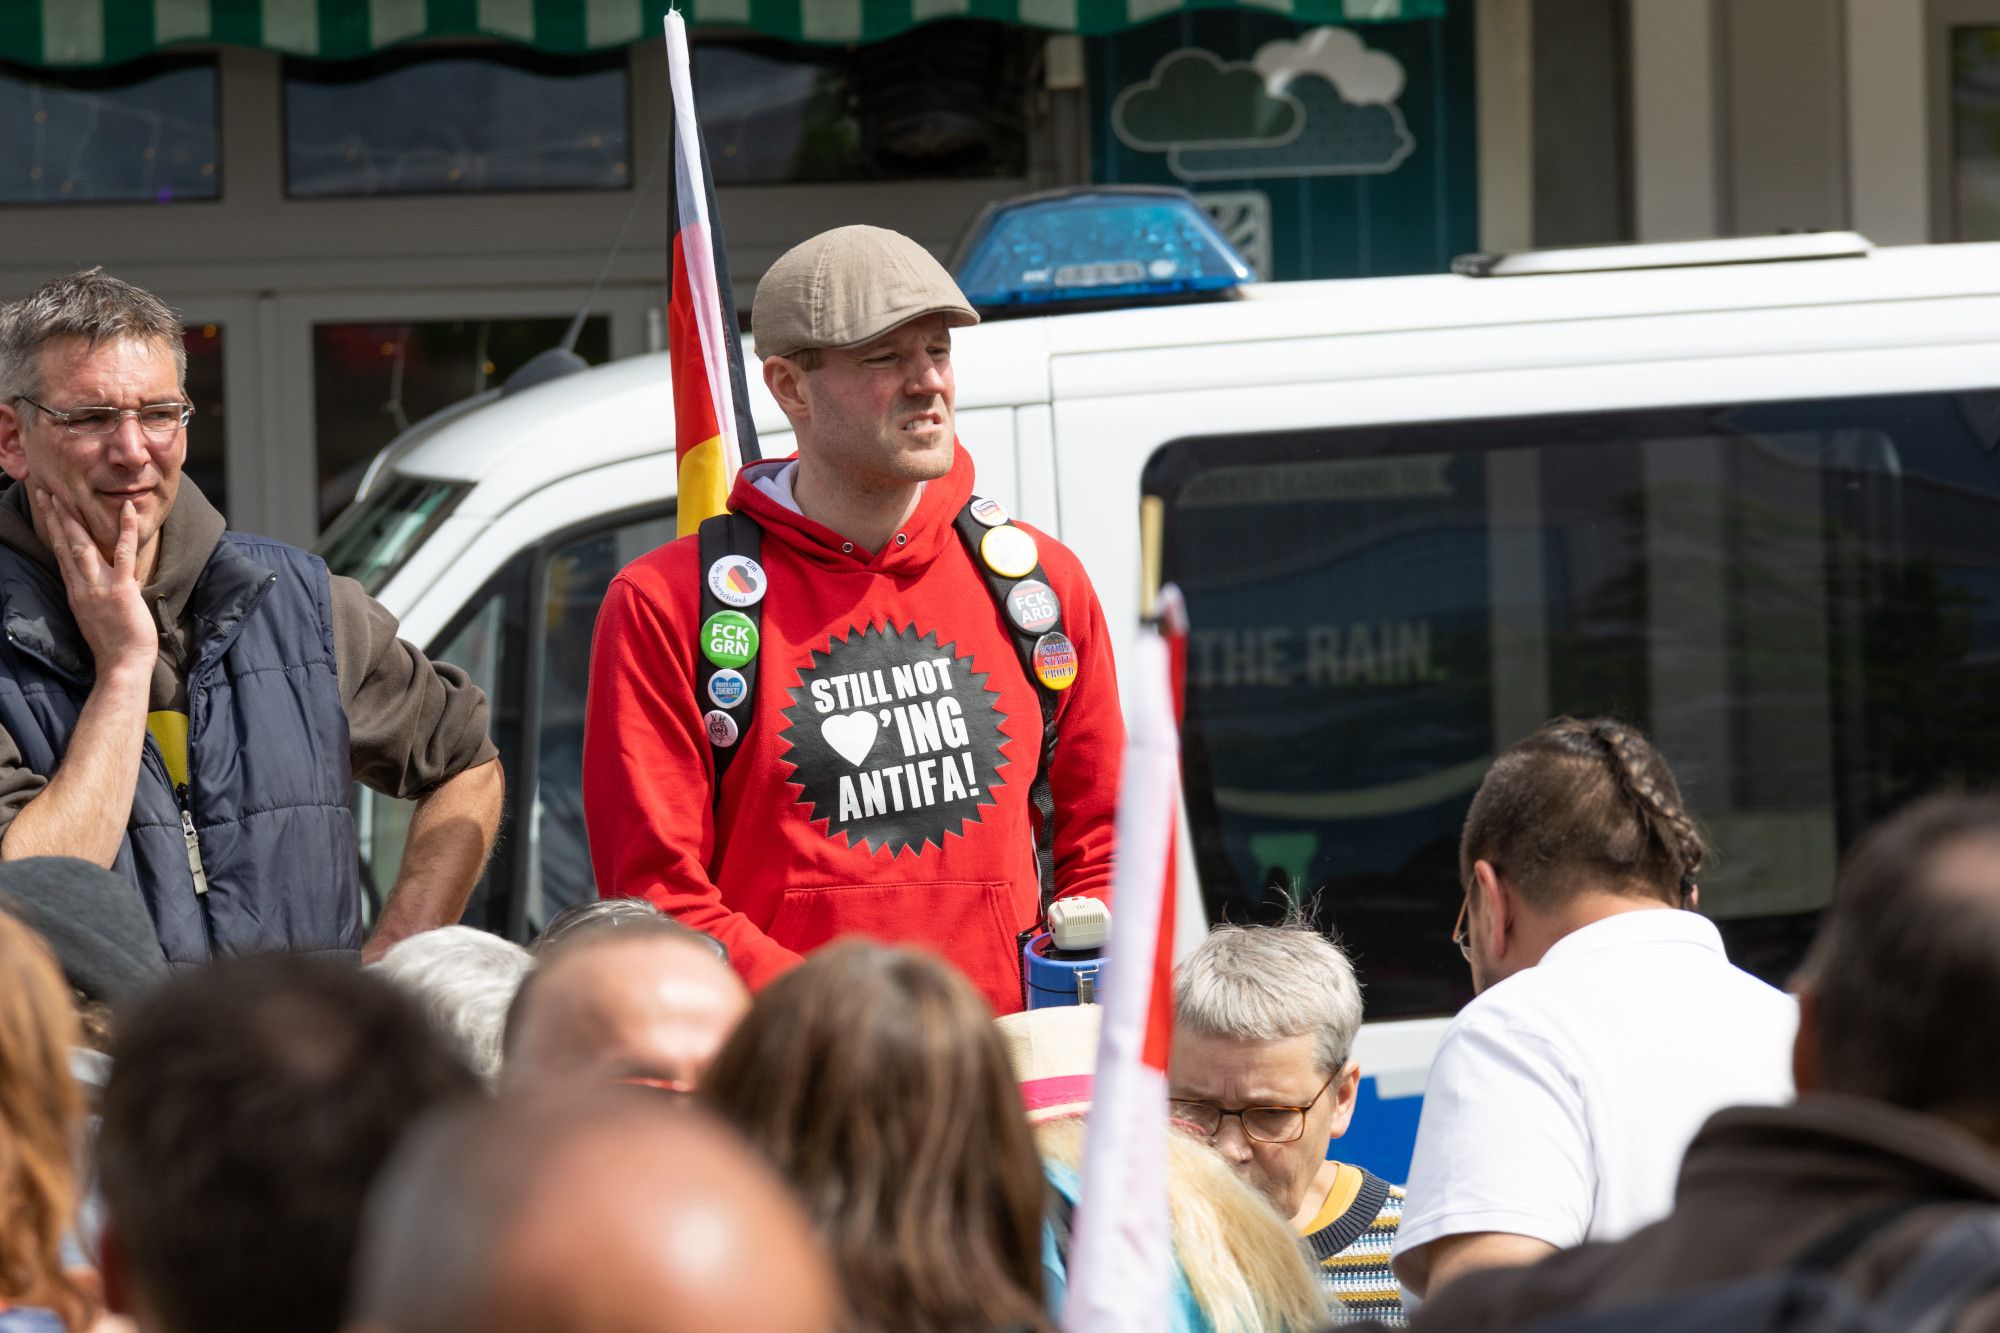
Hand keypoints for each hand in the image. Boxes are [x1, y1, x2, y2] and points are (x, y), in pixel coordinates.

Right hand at [35, 487, 154, 675]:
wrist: (121, 665)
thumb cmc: (115, 644)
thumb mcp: (97, 614)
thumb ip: (95, 593)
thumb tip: (101, 578)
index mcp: (76, 590)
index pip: (60, 553)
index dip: (53, 529)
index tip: (47, 508)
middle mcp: (82, 585)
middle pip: (64, 544)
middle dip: (54, 516)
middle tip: (45, 491)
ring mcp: (99, 586)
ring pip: (83, 545)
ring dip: (74, 518)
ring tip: (66, 494)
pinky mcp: (121, 589)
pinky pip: (124, 554)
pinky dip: (125, 530)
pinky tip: (129, 510)